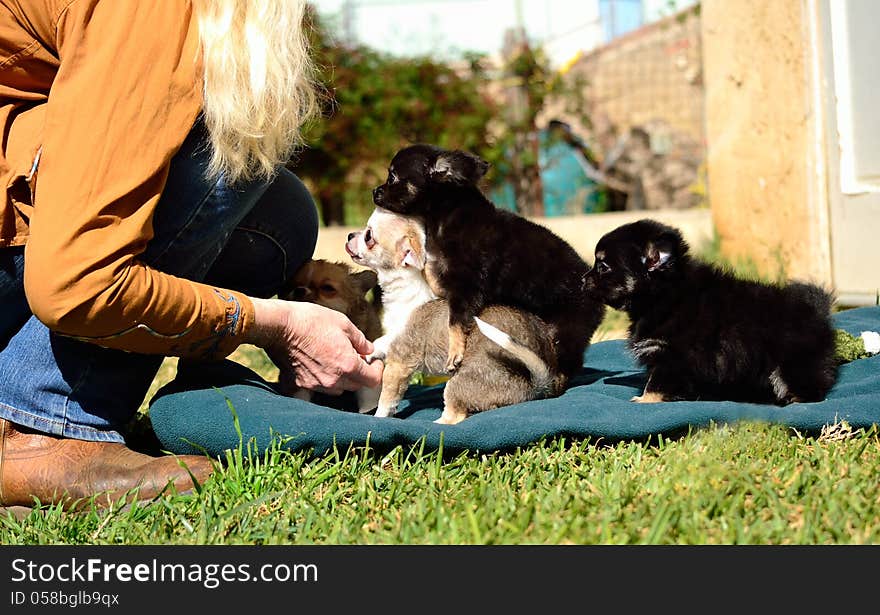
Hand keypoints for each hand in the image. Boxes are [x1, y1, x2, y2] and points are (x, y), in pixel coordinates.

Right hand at [247, 298, 383, 395]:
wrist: (279, 327)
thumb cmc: (311, 321)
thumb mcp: (343, 323)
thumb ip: (360, 340)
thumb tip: (369, 350)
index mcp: (348, 365)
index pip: (373, 380)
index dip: (377, 370)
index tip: (375, 362)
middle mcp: (334, 380)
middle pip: (356, 386)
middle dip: (361, 373)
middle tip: (357, 357)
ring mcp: (317, 385)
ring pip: (339, 388)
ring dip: (343, 377)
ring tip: (338, 360)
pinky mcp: (301, 385)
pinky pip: (320, 387)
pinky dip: (325, 378)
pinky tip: (321, 364)